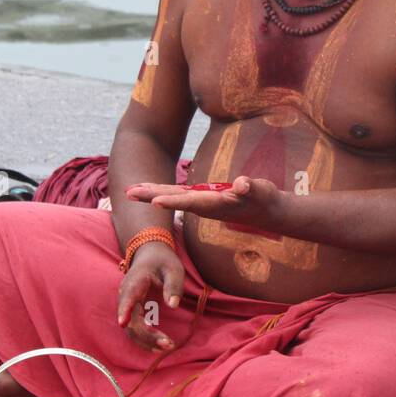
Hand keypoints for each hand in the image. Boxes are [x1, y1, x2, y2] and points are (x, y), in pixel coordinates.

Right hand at [116, 242, 185, 352]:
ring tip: (167, 346)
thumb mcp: (173, 268)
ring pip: (131, 328)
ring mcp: (127, 304)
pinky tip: (159, 346)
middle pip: (130, 319)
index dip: (124, 309)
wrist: (150, 254)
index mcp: (136, 280)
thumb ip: (173, 284)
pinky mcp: (132, 310)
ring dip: (146, 340)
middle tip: (167, 344)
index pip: (128, 296)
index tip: (123, 322)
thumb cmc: (163, 261)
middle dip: (146, 335)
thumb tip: (173, 305)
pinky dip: (145, 338)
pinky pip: (134, 327)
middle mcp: (127, 294)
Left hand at [124, 176, 282, 229]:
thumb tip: (243, 184)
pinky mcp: (204, 199)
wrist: (267, 212)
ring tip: (131, 191)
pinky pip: (179, 196)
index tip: (154, 202)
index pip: (190, 202)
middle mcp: (204, 205)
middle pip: (174, 199)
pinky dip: (163, 192)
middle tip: (128, 193)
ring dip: (152, 194)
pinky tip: (151, 192)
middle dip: (151, 196)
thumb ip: (251, 188)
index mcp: (215, 204)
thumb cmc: (264, 199)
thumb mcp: (260, 191)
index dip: (172, 201)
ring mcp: (203, 203)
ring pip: (173, 197)